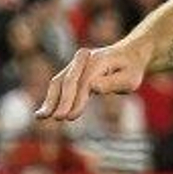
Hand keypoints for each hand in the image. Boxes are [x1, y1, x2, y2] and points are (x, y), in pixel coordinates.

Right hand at [36, 38, 150, 120]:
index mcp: (98, 60)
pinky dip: (52, 98)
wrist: (128, 55)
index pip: (84, 82)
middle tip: (57, 118)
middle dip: (61, 100)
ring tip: (41, 117)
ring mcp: (74, 64)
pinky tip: (44, 113)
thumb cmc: (131, 70)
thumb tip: (92, 87)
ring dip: (50, 100)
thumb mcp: (130, 79)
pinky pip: (58, 84)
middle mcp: (83, 59)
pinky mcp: (71, 71)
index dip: (77, 100)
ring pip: (59, 82)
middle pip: (68, 80)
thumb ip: (112, 83)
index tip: (71, 116)